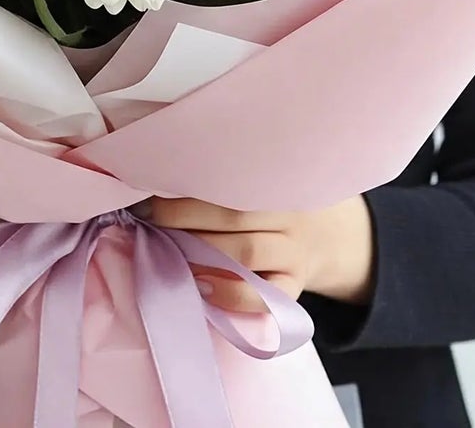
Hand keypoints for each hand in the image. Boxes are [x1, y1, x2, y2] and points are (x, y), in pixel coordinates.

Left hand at [147, 196, 375, 314]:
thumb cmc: (273, 203)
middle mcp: (289, 214)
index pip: (231, 176)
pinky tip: (201, 287)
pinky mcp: (293, 290)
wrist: (328, 236)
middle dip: (182, 215)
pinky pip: (263, 298)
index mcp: (277, 179)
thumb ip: (226, 177)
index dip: (188, 182)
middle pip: (233, 213)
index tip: (148, 185)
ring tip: (165, 249)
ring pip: (246, 252)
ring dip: (201, 252)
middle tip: (146, 215)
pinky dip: (230, 295)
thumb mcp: (263, 179)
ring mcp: (294, 254)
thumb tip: (157, 175)